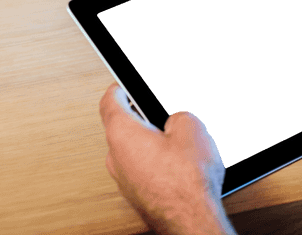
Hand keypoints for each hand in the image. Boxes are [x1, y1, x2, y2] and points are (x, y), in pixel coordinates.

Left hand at [98, 83, 234, 234]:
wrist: (190, 218)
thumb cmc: (186, 181)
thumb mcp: (192, 128)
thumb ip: (178, 116)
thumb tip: (176, 122)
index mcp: (122, 135)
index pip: (109, 103)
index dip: (117, 88)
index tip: (121, 84)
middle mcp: (116, 158)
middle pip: (123, 128)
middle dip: (142, 120)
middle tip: (161, 114)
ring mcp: (125, 180)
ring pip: (133, 152)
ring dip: (150, 144)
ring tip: (178, 144)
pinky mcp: (137, 195)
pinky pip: (142, 170)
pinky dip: (155, 164)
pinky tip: (178, 166)